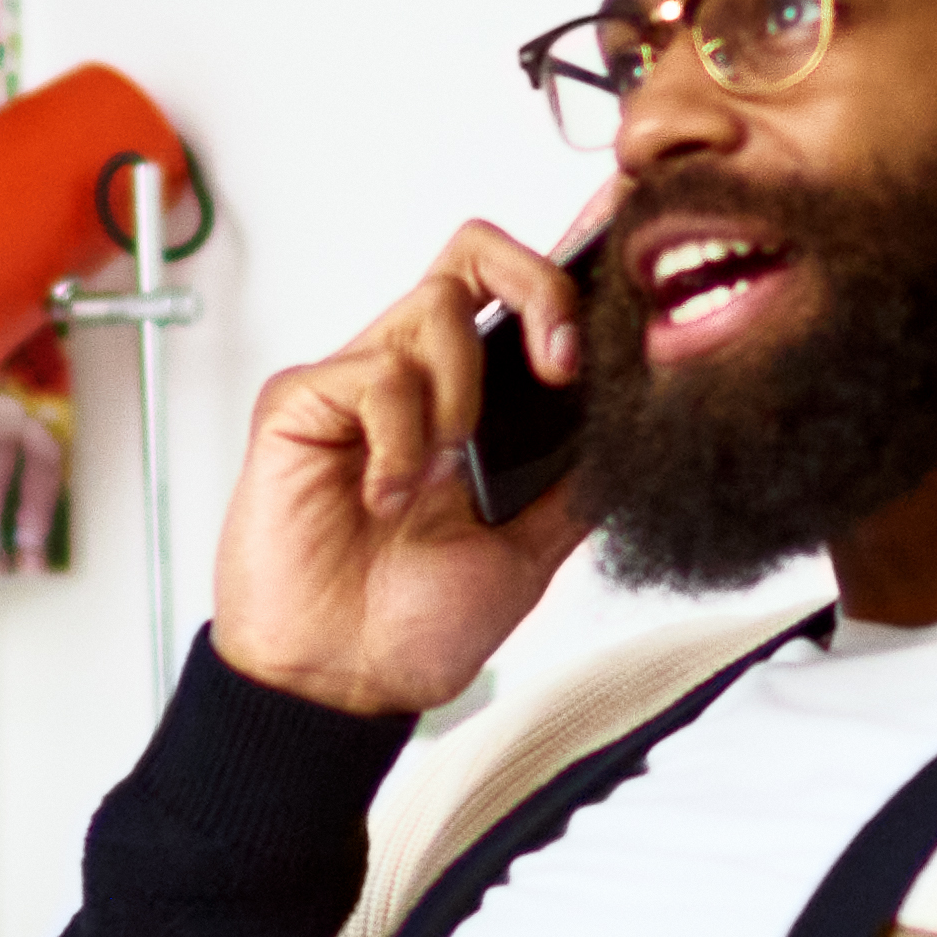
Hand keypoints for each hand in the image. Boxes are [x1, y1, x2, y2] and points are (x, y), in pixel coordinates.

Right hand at [213, 205, 602, 718]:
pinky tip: (385, 497)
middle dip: (537, 289)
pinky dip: (399, 438)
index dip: (570, 267)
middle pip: (477, 252)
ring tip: (439, 478)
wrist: (342, 684)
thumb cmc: (413, 626)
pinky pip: (374, 372)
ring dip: (463, 395)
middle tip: (559, 364)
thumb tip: (636, 428)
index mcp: (471, 403)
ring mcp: (356, 384)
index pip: (518, 294)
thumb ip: (575, 484)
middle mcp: (415, 377)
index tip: (617, 280)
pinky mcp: (300, 402)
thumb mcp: (532, 550)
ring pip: (436, 305)